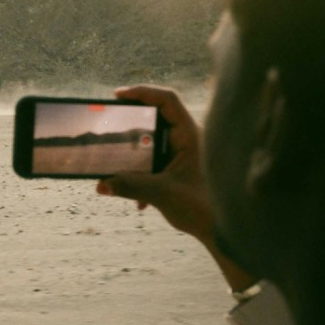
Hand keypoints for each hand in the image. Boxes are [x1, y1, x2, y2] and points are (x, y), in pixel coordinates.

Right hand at [96, 85, 213, 242]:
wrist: (224, 232)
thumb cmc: (204, 209)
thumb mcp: (162, 194)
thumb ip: (130, 186)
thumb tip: (100, 184)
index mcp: (191, 135)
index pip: (168, 100)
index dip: (143, 92)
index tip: (117, 96)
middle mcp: (188, 139)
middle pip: (157, 117)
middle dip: (132, 121)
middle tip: (110, 122)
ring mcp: (184, 153)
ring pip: (153, 141)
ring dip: (135, 154)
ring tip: (117, 163)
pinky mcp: (180, 168)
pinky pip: (155, 161)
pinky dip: (143, 174)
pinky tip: (140, 202)